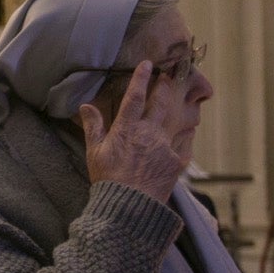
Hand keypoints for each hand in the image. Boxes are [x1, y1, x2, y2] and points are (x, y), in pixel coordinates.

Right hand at [78, 61, 185, 202]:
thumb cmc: (108, 180)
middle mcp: (149, 134)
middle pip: (160, 103)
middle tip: (170, 74)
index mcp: (127, 130)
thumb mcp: (94, 152)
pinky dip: (186, 135)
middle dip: (165, 86)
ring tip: (184, 100)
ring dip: (180, 109)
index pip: (134, 98)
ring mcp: (166, 147)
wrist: (129, 207)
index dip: (140, 79)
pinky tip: (188, 130)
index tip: (147, 64)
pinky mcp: (177, 161)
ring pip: (177, 121)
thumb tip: (85, 106)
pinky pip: (184, 143)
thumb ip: (93, 127)